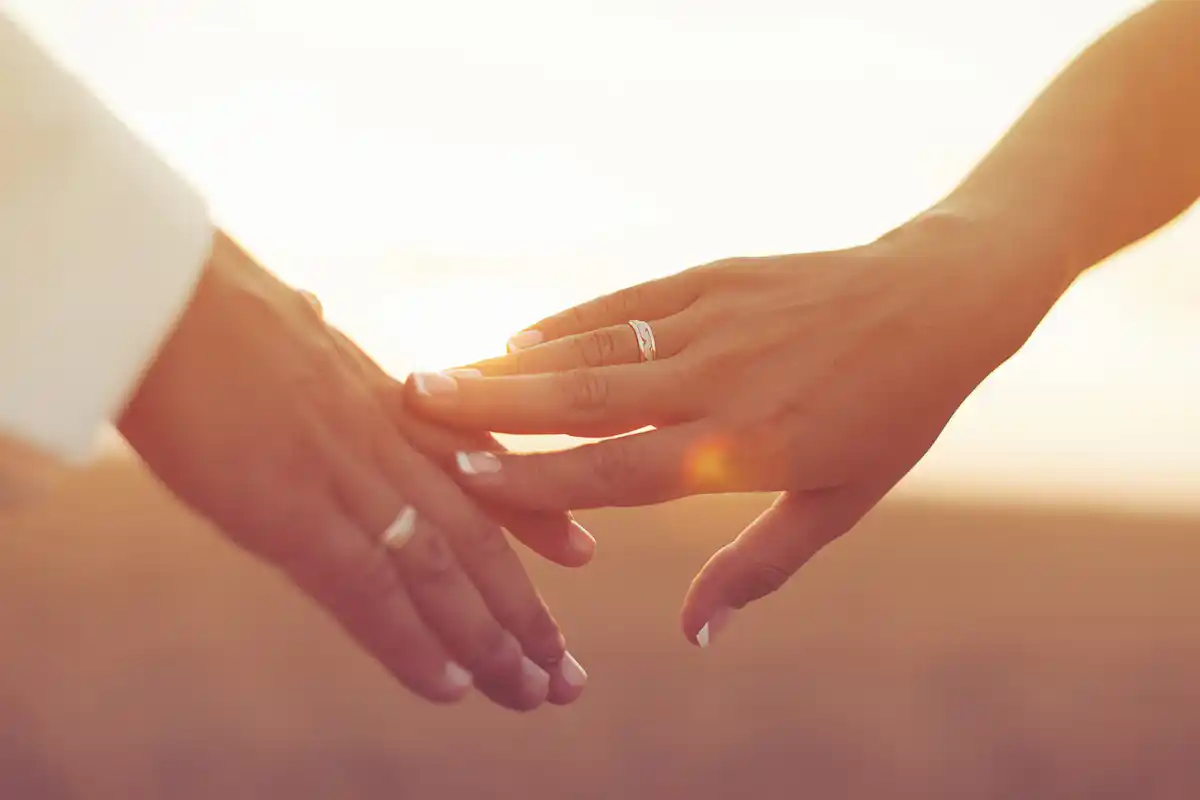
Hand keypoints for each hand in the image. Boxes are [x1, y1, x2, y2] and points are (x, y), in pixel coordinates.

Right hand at [118, 231, 587, 709]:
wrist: (155, 284)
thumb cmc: (199, 297)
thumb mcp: (281, 312)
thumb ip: (313, 335)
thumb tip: (313, 309)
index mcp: (380, 395)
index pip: (477, 463)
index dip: (532, 514)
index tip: (584, 551)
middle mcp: (382, 439)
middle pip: (475, 534)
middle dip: (526, 609)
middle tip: (568, 670)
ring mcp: (343, 473)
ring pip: (441, 569)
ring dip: (491, 641)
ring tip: (535, 691)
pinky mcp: (288, 508)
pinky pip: (367, 586)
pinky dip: (411, 643)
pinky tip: (448, 687)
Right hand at [406, 217, 1064, 644]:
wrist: (939, 301)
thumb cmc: (894, 415)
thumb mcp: (840, 503)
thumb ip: (757, 566)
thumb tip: (692, 637)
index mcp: (748, 446)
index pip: (622, 471)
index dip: (541, 479)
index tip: (468, 483)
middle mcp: (720, 382)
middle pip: (587, 400)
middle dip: (494, 408)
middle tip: (413, 408)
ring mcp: (715, 322)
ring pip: (596, 347)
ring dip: (514, 364)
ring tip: (443, 375)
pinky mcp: (717, 276)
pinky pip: (629, 302)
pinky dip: (570, 320)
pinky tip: (520, 335)